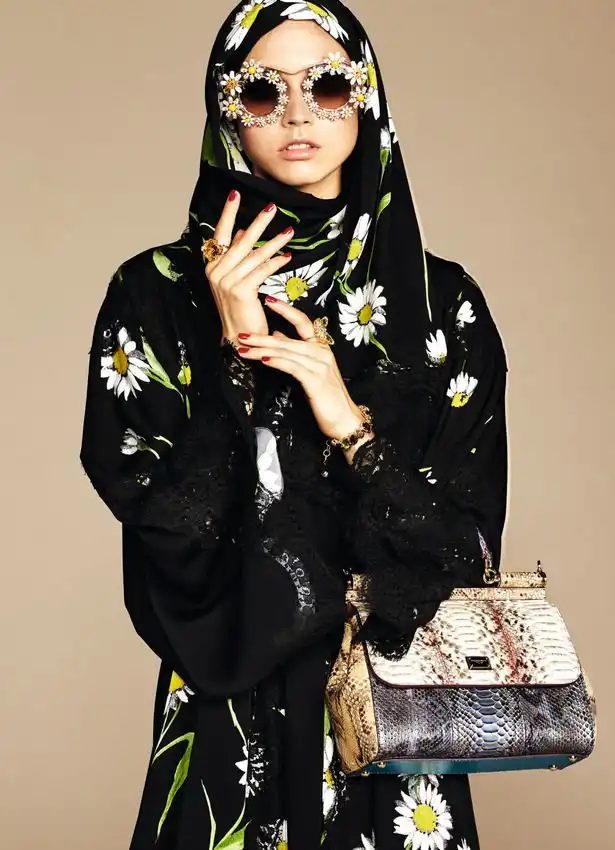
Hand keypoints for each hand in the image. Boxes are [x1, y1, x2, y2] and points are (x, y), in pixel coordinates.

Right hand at [204, 191, 294, 342]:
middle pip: (241, 241)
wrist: (240, 338)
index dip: (228, 214)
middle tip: (272, 208)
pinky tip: (287, 257)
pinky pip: (262, 271)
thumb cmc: (240, 309)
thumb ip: (238, 256)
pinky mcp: (241, 290)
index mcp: (213, 266)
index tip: (235, 195)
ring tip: (289, 232)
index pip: (220, 234)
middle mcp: (216, 272)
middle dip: (259, 223)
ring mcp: (226, 281)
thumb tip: (245, 233)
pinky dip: (275, 263)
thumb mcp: (236, 279)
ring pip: (255, 255)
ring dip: (275, 243)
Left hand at [236, 298, 370, 456]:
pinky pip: (292, 366)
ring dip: (262, 349)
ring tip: (244, 348)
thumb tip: (277, 335)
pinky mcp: (315, 380)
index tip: (268, 299)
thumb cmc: (327, 397)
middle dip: (262, 336)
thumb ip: (296, 352)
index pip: (302, 322)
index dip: (286, 309)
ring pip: (286, 351)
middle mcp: (322, 352)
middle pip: (287, 338)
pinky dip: (277, 361)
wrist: (344, 419)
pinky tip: (263, 359)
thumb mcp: (311, 370)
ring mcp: (320, 365)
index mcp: (321, 347)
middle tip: (242, 333)